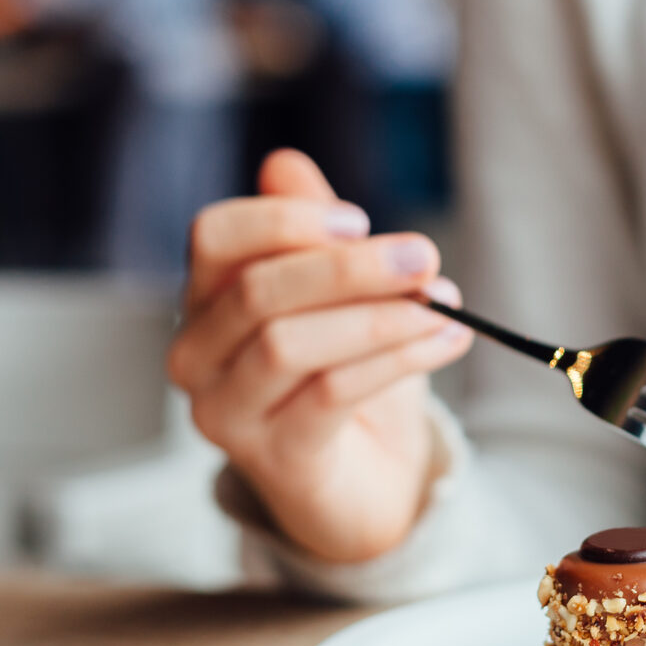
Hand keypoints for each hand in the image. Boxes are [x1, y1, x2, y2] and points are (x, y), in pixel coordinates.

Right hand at [167, 149, 473, 562]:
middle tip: (424, 256)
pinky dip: (396, 360)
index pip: (214, 237)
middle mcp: (197, 356)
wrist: (365, 483)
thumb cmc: (345, 375)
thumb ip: (313, 235)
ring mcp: (227, 413)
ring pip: (290, 345)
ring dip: (379, 317)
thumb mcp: (338, 297)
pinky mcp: (275, 458)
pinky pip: (329, 395)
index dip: (283, 220)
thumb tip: (284, 162)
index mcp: (205, 300)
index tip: (360, 219)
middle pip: (257, 290)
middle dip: (349, 268)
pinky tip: (447, 341)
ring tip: (444, 305)